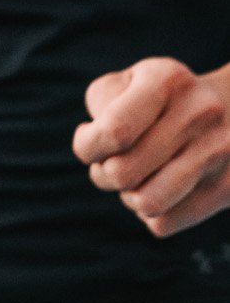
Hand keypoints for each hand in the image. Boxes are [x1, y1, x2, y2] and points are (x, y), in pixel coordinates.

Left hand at [73, 59, 229, 238]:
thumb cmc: (161, 99)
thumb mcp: (129, 81)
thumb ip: (102, 103)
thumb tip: (95, 143)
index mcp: (167, 79)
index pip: (114, 132)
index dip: (87, 147)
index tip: (90, 138)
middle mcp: (200, 112)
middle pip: (122, 173)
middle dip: (104, 173)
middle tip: (114, 160)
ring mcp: (221, 151)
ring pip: (145, 204)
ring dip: (128, 198)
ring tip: (137, 179)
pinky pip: (163, 224)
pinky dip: (151, 215)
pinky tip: (161, 191)